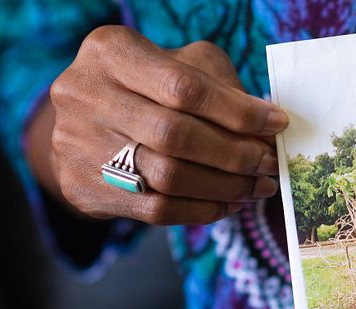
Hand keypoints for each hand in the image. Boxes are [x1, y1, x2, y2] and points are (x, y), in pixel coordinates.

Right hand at [46, 26, 285, 224]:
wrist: (83, 124)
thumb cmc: (148, 87)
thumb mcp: (181, 66)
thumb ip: (222, 88)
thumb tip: (267, 129)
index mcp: (111, 53)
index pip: (184, 87)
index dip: (237, 111)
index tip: (276, 123)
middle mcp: (85, 95)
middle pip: (175, 135)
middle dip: (234, 153)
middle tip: (268, 164)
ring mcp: (79, 145)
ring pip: (168, 177)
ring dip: (225, 186)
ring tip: (257, 187)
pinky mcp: (85, 188)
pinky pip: (157, 209)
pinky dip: (203, 209)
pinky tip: (229, 203)